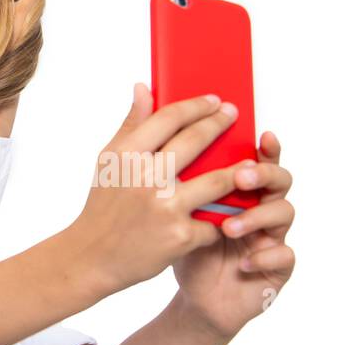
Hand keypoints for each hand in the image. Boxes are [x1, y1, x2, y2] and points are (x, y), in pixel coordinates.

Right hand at [65, 83, 253, 293]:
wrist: (93, 257)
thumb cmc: (103, 207)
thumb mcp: (109, 163)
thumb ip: (131, 125)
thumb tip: (143, 88)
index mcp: (127, 156)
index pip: (169, 118)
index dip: (196, 106)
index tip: (213, 100)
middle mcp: (146, 178)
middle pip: (195, 141)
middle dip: (219, 123)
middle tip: (233, 113)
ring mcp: (165, 208)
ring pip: (216, 181)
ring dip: (237, 170)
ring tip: (250, 162)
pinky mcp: (180, 236)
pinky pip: (213, 221)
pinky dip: (221, 217)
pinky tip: (230, 212)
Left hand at [172, 131, 294, 338]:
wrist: (195, 297)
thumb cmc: (187, 249)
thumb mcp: (176, 211)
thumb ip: (178, 176)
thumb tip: (164, 132)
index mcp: (242, 189)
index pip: (258, 159)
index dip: (265, 147)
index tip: (262, 135)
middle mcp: (263, 207)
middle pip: (279, 180)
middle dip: (264, 174)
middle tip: (241, 177)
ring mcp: (273, 236)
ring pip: (284, 213)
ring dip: (257, 217)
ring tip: (229, 227)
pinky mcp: (278, 267)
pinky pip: (284, 256)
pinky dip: (264, 257)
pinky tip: (243, 263)